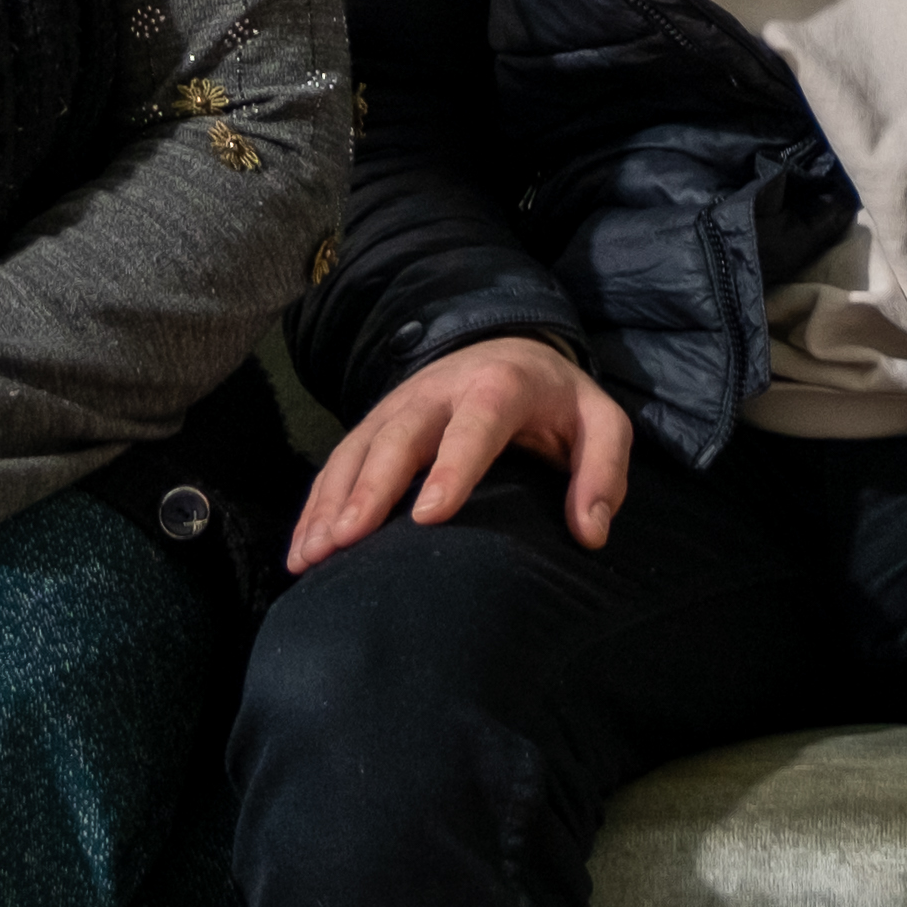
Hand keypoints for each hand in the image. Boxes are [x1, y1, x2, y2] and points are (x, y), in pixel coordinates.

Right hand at [289, 334, 633, 569]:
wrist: (512, 351)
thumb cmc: (558, 403)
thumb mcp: (601, 423)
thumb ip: (604, 471)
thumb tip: (590, 534)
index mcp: (500, 386)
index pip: (474, 425)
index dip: (451, 468)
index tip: (429, 517)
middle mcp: (439, 391)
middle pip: (399, 437)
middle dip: (370, 489)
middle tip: (347, 541)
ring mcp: (398, 406)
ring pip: (357, 450)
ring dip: (331, 503)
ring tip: (313, 555)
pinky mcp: (375, 424)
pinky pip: (339, 463)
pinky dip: (317, 505)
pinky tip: (302, 550)